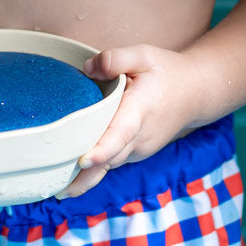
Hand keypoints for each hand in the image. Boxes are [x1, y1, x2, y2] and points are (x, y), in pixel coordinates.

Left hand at [59, 44, 198, 197]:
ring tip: (52, 189)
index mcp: (140, 111)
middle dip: (81, 175)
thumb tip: (86, 69)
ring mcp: (138, 149)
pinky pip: (110, 164)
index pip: (120, 135)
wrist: (196, 93)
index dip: (101, 150)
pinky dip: (92, 171)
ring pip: (107, 166)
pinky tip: (68, 179)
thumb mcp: (144, 55)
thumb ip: (115, 59)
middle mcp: (139, 137)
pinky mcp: (134, 153)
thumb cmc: (167, 72)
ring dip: (83, 179)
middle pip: (107, 160)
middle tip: (49, 187)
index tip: (82, 161)